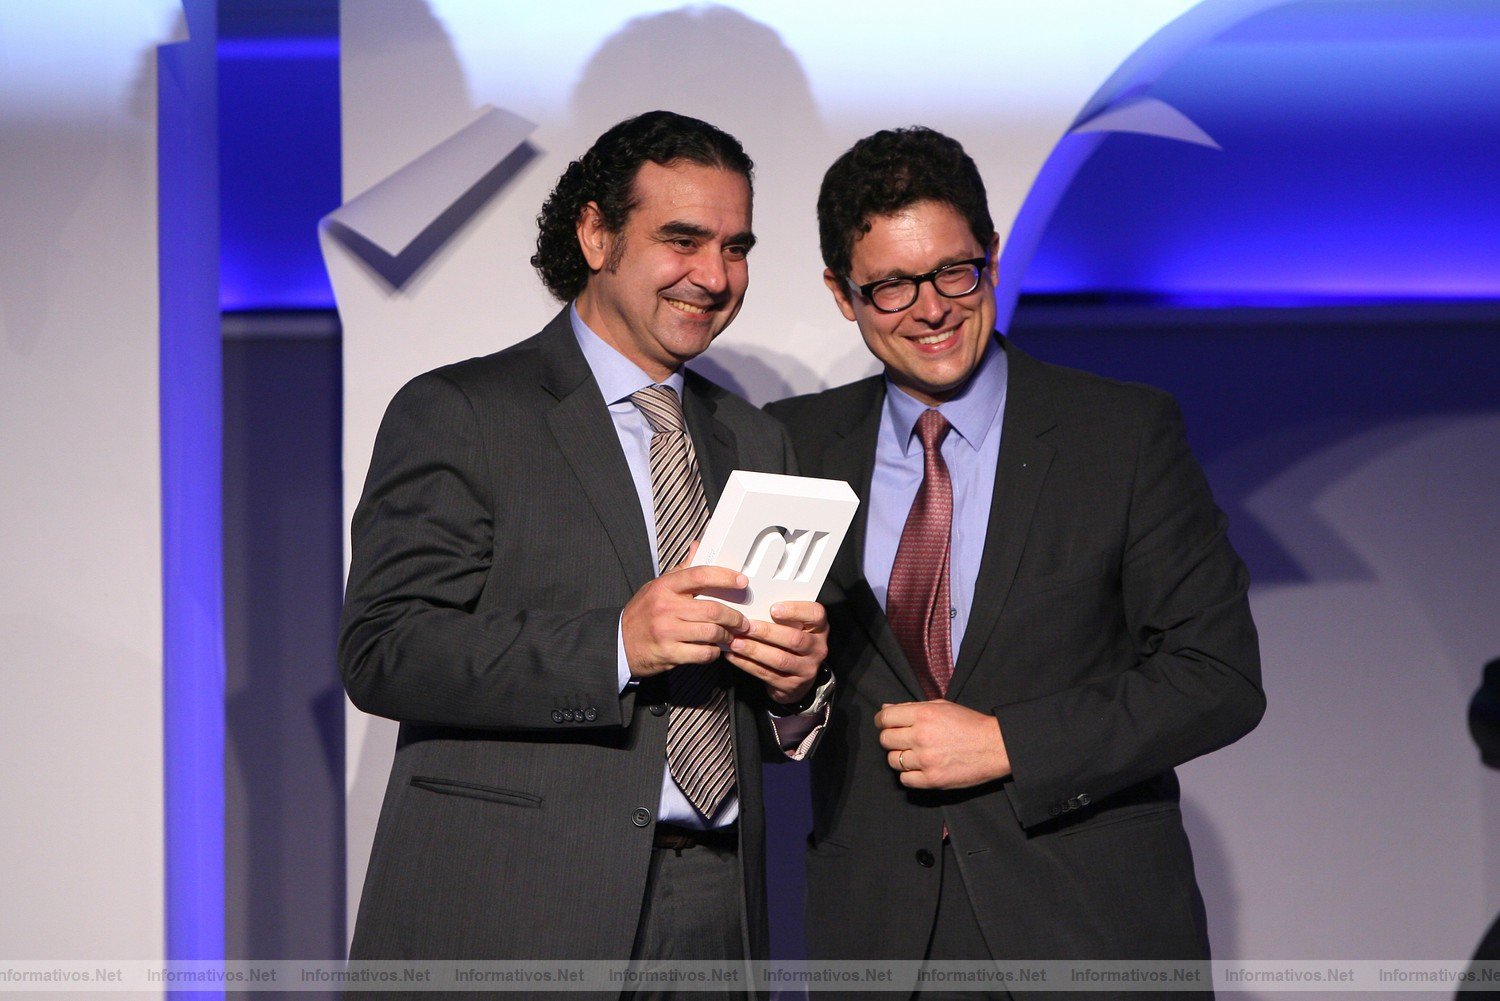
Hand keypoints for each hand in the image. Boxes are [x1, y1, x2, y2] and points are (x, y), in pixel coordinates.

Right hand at [622, 544, 748, 678]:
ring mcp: (667, 631)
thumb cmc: (643, 613)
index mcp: (664, 587)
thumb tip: (698, 546)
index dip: (725, 576)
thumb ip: (681, 570)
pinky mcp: (669, 653)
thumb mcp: (657, 586)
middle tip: (742, 621)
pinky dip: (714, 652)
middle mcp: (666, 607)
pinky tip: (713, 649)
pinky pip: (702, 653)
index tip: (742, 581)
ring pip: (711, 632)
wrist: (619, 643)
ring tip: (730, 636)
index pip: (700, 575)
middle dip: (734, 617)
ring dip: (726, 636)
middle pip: (712, 609)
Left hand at [725, 600, 827, 704]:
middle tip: (746, 627)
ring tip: (736, 642)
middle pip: (795, 639)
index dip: (795, 610)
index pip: (816, 614)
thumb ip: (782, 617)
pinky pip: (767, 674)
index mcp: (819, 628)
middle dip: (767, 632)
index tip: (773, 608)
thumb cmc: (791, 643)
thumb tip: (752, 607)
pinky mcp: (791, 685)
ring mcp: (806, 669)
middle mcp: (817, 649)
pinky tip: (733, 656)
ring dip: (754, 650)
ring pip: (779, 659)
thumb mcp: (795, 627)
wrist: (796, 678)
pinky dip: (747, 664)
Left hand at [876, 700, 1010, 789]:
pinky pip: (905, 780)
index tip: (886, 724)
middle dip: (891, 739)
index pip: (885, 718)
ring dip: (900, 757)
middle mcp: (921, 736)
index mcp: (923, 715)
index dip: (882, 721)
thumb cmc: (969, 724)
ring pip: (893, 761)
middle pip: (885, 740)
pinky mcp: (932, 779)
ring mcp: (926, 760)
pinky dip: (909, 775)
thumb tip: (884, 709)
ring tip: (915, 754)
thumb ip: (911, 707)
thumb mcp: (941, 706)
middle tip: (903, 740)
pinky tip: (920, 768)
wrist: (995, 746)